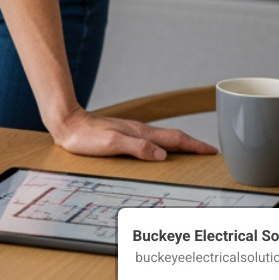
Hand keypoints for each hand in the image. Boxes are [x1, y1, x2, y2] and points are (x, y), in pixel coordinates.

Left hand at [49, 106, 217, 160]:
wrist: (66, 124)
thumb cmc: (85, 137)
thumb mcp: (111, 144)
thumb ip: (136, 147)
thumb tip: (162, 155)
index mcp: (141, 133)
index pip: (175, 139)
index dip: (195, 146)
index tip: (212, 152)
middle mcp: (139, 131)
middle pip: (173, 138)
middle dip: (193, 145)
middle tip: (209, 154)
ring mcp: (132, 132)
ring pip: (163, 138)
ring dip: (180, 145)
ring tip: (192, 154)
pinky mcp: (123, 135)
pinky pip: (151, 141)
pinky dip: (164, 146)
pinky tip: (160, 151)